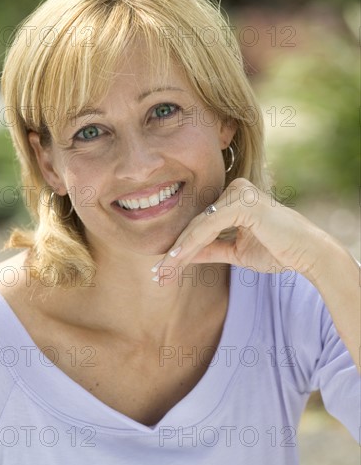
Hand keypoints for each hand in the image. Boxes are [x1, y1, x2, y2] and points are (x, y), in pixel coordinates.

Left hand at [153, 178, 327, 283]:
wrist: (308, 254)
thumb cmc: (278, 250)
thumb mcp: (236, 252)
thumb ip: (210, 249)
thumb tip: (183, 255)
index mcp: (234, 197)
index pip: (201, 224)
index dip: (181, 247)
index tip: (164, 269)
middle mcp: (234, 189)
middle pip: (196, 224)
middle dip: (175, 252)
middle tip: (157, 274)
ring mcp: (238, 193)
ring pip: (199, 227)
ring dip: (178, 252)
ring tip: (163, 273)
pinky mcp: (242, 202)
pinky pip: (209, 227)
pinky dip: (192, 245)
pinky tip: (177, 261)